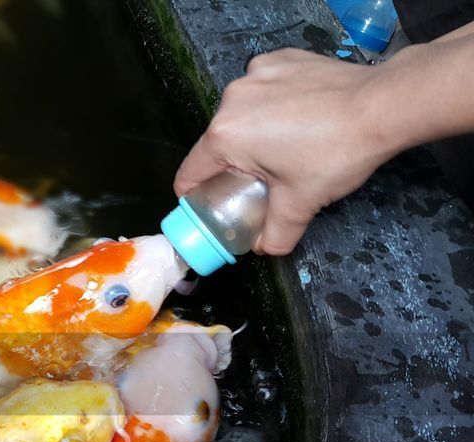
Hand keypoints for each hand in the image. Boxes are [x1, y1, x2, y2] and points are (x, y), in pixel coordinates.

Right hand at [174, 49, 399, 255]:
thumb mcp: (301, 203)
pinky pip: (264, 87)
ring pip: (242, 113)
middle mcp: (231, 100)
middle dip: (234, 163)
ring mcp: (256, 74)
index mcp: (225, 136)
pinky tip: (300, 112)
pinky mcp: (280, 59)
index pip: (190, 173)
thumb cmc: (337, 152)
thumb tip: (265, 248)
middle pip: (218, 143)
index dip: (196, 196)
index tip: (212, 204)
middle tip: (265, 177)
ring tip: (290, 142)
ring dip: (255, 130)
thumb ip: (276, 234)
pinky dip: (274, 102)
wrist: (384, 105)